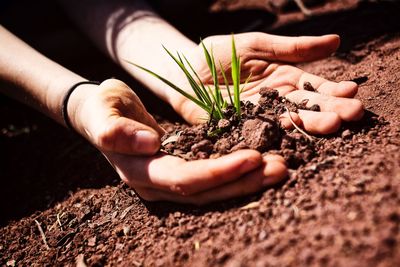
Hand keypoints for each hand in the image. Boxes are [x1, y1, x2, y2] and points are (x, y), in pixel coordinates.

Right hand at [68, 79, 286, 203]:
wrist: (103, 114)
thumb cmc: (103, 108)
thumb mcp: (103, 111)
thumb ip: (117, 129)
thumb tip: (150, 144)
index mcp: (140, 171)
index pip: (184, 180)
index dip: (219, 173)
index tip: (253, 157)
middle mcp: (157, 185)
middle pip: (207, 192)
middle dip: (244, 182)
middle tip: (282, 167)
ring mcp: (170, 182)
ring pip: (214, 191)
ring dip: (248, 181)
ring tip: (281, 166)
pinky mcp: (181, 172)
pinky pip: (214, 179)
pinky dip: (238, 173)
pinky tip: (262, 162)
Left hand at [169, 33, 363, 133]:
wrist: (184, 72)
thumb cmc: (218, 54)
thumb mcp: (256, 45)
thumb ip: (292, 48)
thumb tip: (336, 41)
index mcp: (284, 81)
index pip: (314, 88)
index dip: (332, 91)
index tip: (351, 91)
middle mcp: (276, 104)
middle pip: (307, 109)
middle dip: (330, 111)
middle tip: (353, 115)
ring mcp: (258, 121)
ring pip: (287, 125)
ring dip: (311, 126)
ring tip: (334, 125)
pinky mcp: (238, 133)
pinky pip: (258, 136)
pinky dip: (276, 138)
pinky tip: (294, 136)